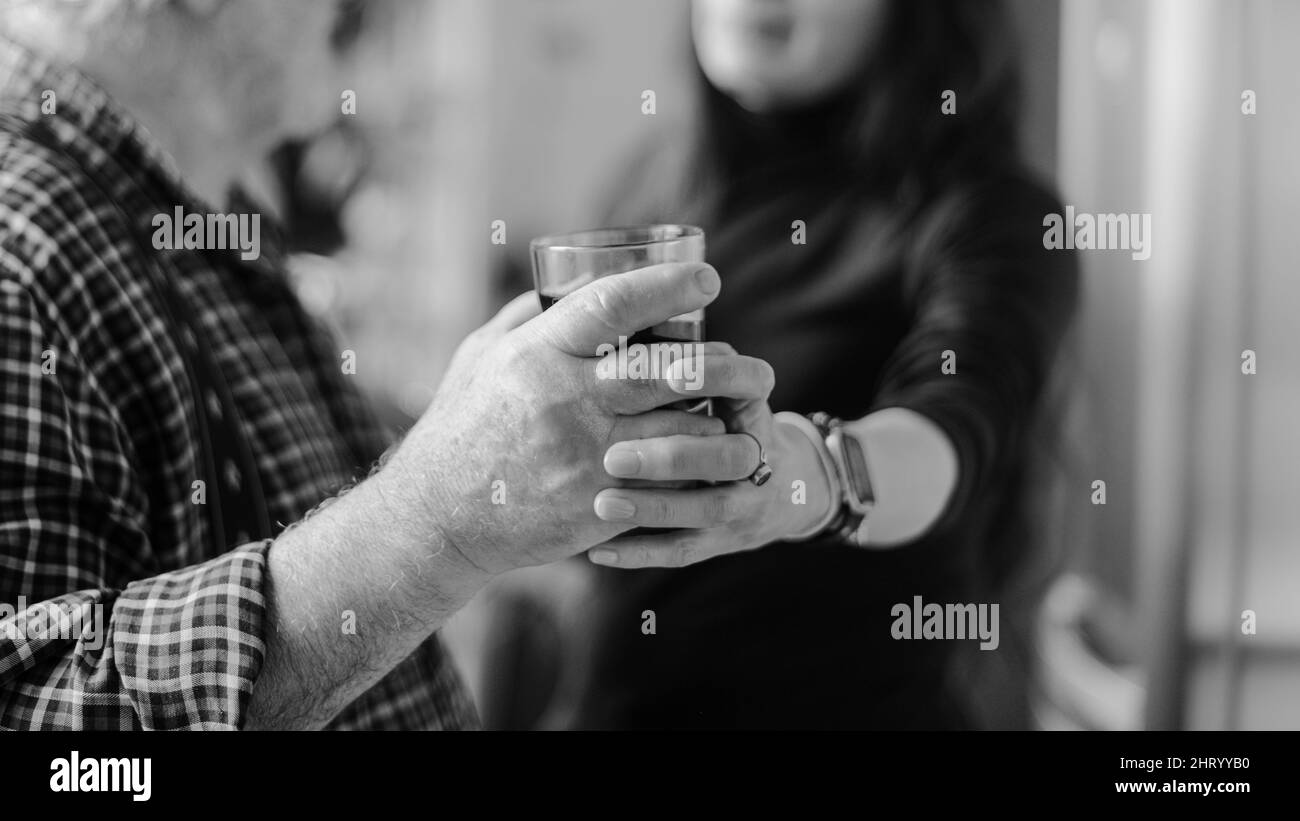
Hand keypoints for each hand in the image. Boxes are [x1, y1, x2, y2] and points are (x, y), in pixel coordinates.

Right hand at [373, 262, 775, 581]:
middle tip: (750, 362)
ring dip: (724, 417)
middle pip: (668, 368)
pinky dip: (700, 464)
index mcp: (539, 353)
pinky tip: (717, 452)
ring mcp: (586, 455)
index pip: (614, 306)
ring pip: (682, 427)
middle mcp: (567, 399)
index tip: (708, 280)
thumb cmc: (461, 427)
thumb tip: (574, 282)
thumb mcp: (480, 356)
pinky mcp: (598, 503)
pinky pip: (670, 481)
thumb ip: (529, 318)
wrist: (438, 517)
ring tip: (746, 410)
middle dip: (723, 361)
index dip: (669, 286)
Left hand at [586, 363, 836, 567]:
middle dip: (671, 457)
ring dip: (651, 508)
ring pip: (703, 512)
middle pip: (724, 458)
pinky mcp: (721, 542)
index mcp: (753, 405)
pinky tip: (598, 551)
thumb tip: (635, 306)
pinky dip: (640, 551)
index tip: (667, 371)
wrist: (788, 487)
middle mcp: (755, 456)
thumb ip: (690, 355)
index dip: (711, 377)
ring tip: (601, 503)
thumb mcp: (724, 381)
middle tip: (613, 455)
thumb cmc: (728, 417)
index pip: (748, 385)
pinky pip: (682, 551)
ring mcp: (742, 505)